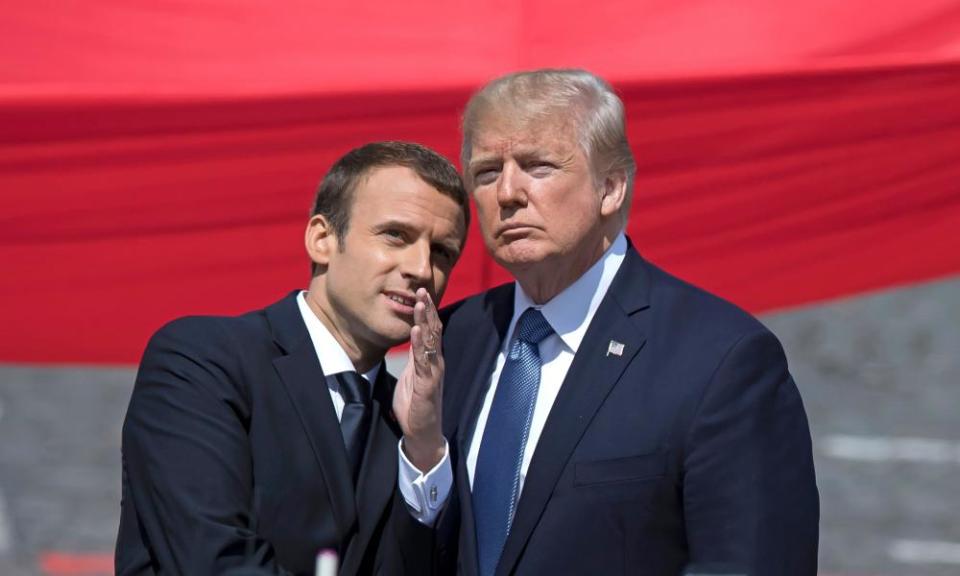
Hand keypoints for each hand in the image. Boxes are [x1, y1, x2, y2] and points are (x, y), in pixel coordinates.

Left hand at [393, 287, 445, 471]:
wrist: (422, 433)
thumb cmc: (416, 405)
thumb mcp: (412, 374)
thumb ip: (415, 356)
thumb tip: (413, 336)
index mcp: (430, 360)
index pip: (431, 330)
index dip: (427, 311)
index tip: (422, 292)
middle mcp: (435, 363)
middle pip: (433, 331)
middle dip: (428, 309)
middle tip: (422, 289)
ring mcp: (433, 373)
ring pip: (430, 342)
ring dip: (425, 321)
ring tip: (420, 303)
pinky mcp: (427, 386)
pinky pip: (424, 362)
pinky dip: (419, 345)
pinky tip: (416, 330)